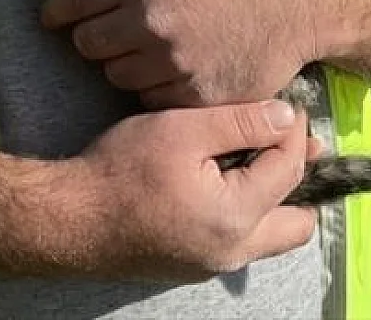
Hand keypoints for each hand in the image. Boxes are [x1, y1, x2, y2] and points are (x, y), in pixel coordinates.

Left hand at [40, 0, 307, 108]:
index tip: (53, 18)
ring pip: (119, 76)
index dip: (59, 11)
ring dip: (128, 67)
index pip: (73, 2)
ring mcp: (171, 62)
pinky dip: (159, 90)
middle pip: (89, 46)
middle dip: (95, 40)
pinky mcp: (195, 95)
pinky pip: (154, 100)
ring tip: (153, 54)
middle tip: (110, 37)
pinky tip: (178, 73)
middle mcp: (147, 21)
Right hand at [64, 99, 317, 280]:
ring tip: (259, 159)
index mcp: (236, 216)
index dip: (294, 132)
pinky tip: (223, 181)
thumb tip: (286, 117)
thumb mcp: (181, 130)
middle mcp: (233, 251)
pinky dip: (246, 212)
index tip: (289, 105)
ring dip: (274, 199)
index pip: (289, 169)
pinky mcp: (192, 265)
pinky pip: (240, 242)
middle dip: (300, 179)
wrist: (70, 217)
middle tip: (288, 142)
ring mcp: (212, 265)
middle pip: (296, 224)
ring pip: (270, 237)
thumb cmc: (121, 169)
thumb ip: (240, 122)